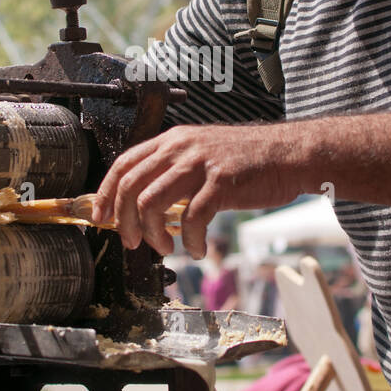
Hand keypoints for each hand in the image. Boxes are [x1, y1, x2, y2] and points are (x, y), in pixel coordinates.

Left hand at [92, 123, 303, 257]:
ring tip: (166, 248)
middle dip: (124, 221)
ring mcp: (201, 163)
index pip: (123, 164)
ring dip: (153, 234)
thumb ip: (173, 172)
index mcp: (171, 140)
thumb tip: (144, 205)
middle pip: (131, 186)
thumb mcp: (201, 155)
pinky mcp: (222, 182)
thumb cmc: (247, 160)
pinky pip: (192, 218)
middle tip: (132, 242)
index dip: (105, 193)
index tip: (101, 218)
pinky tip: (197, 249)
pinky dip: (189, 241)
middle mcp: (181, 147)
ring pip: (153, 203)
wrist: (289, 154)